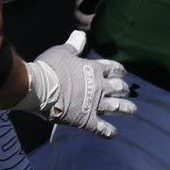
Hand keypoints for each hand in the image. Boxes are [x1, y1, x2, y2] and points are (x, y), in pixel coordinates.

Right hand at [17, 31, 136, 137]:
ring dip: (126, 109)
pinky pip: (101, 129)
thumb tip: (81, 35)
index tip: (121, 72)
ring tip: (131, 110)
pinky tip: (112, 134)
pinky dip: (108, 132)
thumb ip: (74, 45)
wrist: (38, 87)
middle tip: (125, 91)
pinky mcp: (86, 120)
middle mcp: (99, 87)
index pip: (113, 68)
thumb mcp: (61, 52)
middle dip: (123, 89)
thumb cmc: (48, 67)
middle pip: (119, 88)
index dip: (118, 70)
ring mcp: (94, 104)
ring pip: (117, 108)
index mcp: (94, 69)